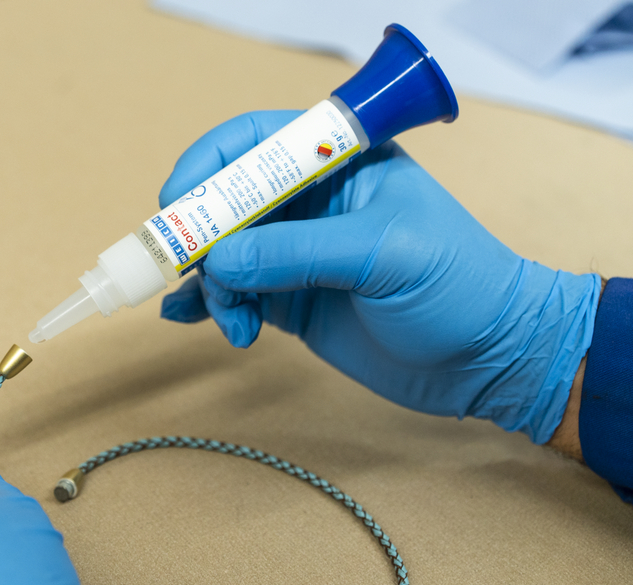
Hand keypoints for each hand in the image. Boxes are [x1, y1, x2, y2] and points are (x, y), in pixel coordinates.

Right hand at [160, 111, 599, 442]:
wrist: (490, 360)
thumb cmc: (459, 285)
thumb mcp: (382, 255)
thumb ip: (296, 253)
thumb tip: (216, 260)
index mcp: (339, 163)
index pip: (255, 142)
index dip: (207, 164)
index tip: (176, 204)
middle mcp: (310, 203)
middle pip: (225, 202)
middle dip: (199, 236)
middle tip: (187, 272)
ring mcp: (297, 253)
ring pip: (223, 255)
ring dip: (210, 285)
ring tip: (234, 321)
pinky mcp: (292, 300)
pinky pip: (234, 293)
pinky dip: (208, 304)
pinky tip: (193, 320)